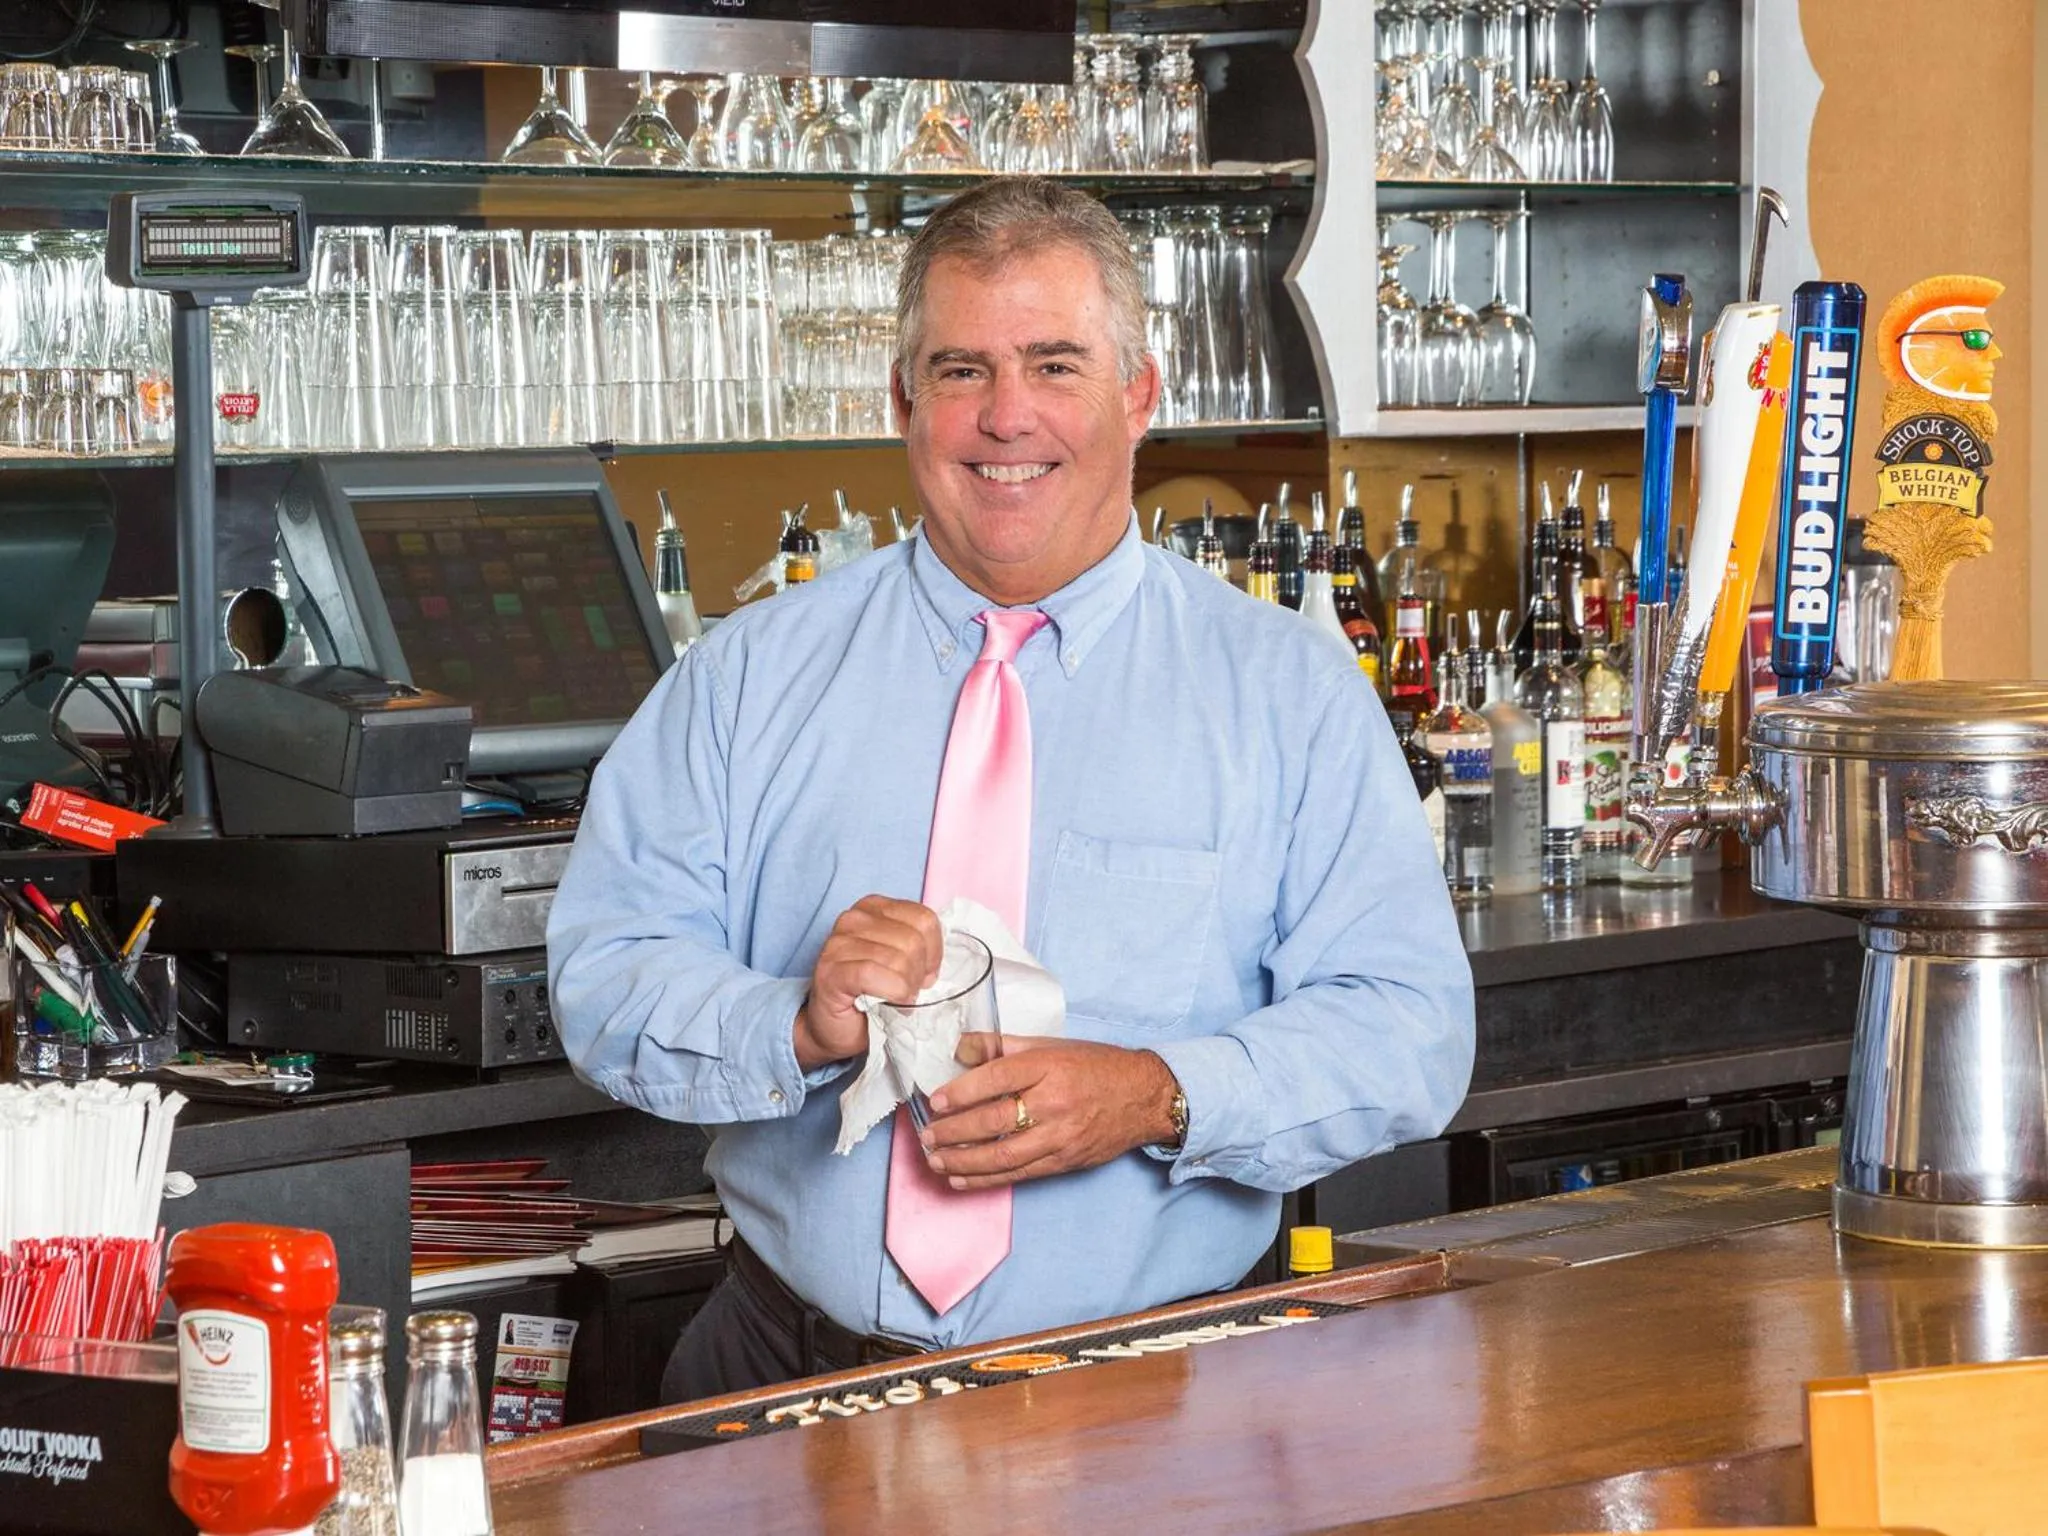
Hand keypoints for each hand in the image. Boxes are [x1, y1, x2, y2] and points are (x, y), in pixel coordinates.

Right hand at [794, 896, 942, 1070]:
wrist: (837, 1028)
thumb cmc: (872, 995)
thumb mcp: (903, 961)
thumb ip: (920, 948)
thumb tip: (938, 961)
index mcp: (874, 908)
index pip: (924, 919)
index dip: (934, 953)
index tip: (924, 974)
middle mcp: (853, 918)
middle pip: (913, 941)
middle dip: (918, 975)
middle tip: (907, 992)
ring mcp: (838, 943)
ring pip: (898, 959)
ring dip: (905, 989)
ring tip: (895, 999)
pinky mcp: (830, 971)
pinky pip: (874, 975)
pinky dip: (891, 994)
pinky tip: (887, 1004)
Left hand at [918, 1040, 1180, 1189]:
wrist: (1144, 1097)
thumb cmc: (1094, 1066)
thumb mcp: (1051, 1045)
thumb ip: (1003, 1046)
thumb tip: (960, 1048)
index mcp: (1049, 1065)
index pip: (997, 1078)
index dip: (961, 1091)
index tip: (934, 1100)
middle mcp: (1054, 1102)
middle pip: (994, 1121)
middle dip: (953, 1131)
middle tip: (927, 1135)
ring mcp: (1060, 1136)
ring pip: (1003, 1155)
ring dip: (962, 1162)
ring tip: (935, 1160)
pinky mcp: (1064, 1161)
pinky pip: (1019, 1174)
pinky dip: (985, 1179)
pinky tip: (960, 1179)